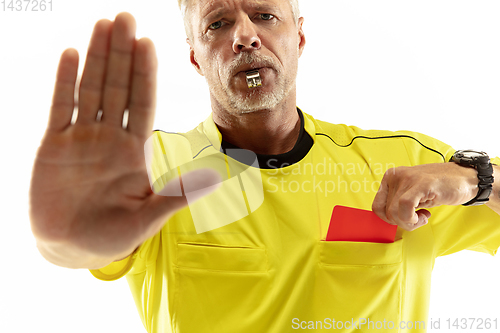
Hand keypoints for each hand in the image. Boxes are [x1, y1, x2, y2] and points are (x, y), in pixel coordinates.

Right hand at [29, 12, 219, 259]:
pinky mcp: (53, 144)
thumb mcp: (148, 217)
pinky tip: (70, 54)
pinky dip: (64, 81)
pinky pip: (59, 106)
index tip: (150, 43)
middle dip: (122, 53)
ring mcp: (81, 138)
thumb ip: (178, 195)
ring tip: (102, 25)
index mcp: (134, 151)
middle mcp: (110, 138)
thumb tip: (217, 177)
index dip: (145, 73)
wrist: (72, 248)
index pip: (142, 102)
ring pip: (90, 88)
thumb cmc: (113, 236)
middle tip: (125, 18)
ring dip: (96, 57)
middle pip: (117, 86)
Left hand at [372, 163, 477, 230]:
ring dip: (410, 223)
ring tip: (423, 216)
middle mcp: (395, 175)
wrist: (466, 178)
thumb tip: (387, 220)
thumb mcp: (412, 193)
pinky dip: (413, 219)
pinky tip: (425, 215)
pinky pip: (405, 207)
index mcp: (390, 177)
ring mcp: (407, 178)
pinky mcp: (421, 184)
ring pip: (394, 213)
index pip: (377, 206)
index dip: (389, 219)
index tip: (404, 219)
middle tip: (418, 218)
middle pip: (386, 212)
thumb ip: (397, 202)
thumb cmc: (438, 188)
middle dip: (402, 222)